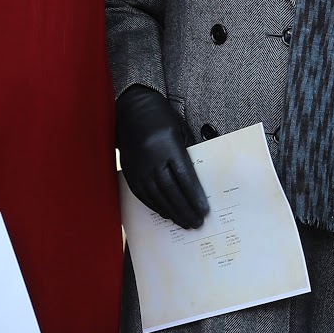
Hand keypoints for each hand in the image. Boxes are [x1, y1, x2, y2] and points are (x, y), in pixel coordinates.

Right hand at [116, 85, 208, 228]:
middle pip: (171, 191)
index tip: (204, 210)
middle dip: (185, 209)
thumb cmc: (161, 117)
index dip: (194, 196)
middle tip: (197, 223)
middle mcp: (152, 159)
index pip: (184, 177)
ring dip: (172, 212)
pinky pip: (142, 194)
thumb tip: (197, 179)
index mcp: (168, 146)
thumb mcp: (180, 129)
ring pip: (156, 196)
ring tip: (184, 223)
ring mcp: (139, 167)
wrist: (132, 109)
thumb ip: (188, 153)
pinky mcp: (129, 172)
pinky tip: (165, 214)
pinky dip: (155, 206)